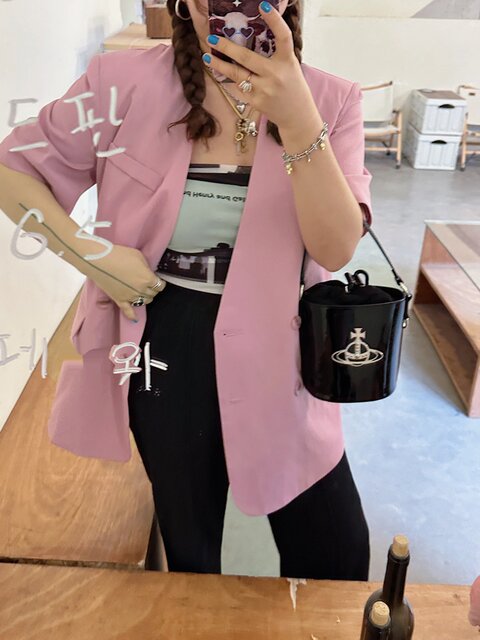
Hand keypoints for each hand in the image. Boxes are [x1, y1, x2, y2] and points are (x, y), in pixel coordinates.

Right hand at [84, 244, 165, 321]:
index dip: (159, 283)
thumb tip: (147, 272)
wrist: (100, 260)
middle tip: (149, 284)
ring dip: (145, 297)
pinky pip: (128, 311)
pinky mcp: (119, 300)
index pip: (160, 285)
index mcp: (148, 279)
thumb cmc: (119, 255)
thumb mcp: (138, 256)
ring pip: (144, 302)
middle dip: (153, 289)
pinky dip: (132, 315)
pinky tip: (135, 319)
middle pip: (152, 294)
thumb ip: (146, 267)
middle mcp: (141, 290)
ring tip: (142, 293)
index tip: (158, 281)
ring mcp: (130, 296)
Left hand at [202, 1, 318, 131]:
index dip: (275, 20)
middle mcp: (275, 74)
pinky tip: (221, 73)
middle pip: (247, 58)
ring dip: (220, 65)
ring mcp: (264, 89)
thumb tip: (256, 34)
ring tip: (207, 57)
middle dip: (227, 47)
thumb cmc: (293, 87)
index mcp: (287, 61)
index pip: (283, 37)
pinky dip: (230, 79)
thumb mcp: (290, 66)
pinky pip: (239, 87)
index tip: (264, 5)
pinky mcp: (257, 101)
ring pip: (237, 74)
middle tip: (212, 38)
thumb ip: (276, 53)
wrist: (297, 116)